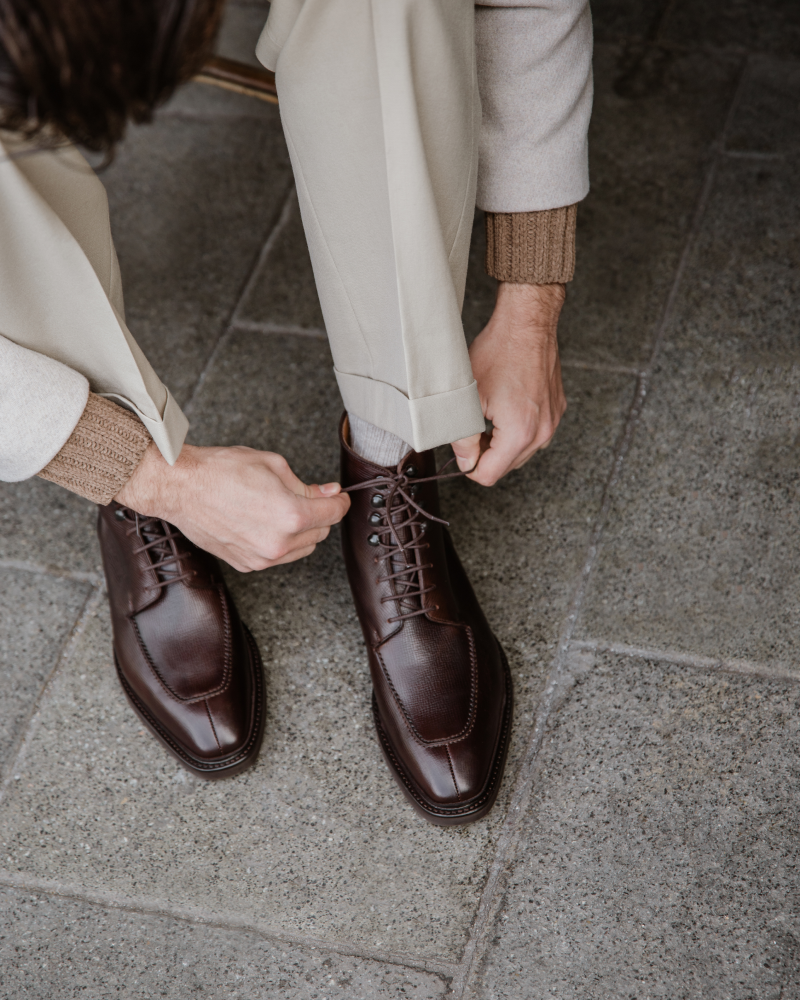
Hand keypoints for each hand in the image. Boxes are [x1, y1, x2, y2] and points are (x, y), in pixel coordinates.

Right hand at [115, 443, 349, 571]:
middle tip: (307, 496)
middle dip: (319, 514)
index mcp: (291, 516)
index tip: (339, 496)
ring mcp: (262, 558)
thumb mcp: (272, 465)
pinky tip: (266, 522)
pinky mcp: (246, 564)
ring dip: (301, 531)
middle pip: (320, 533)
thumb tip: (327, 493)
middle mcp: (279, 543)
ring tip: (282, 509)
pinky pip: (278, 557)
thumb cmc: (220, 471)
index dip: (340, 501)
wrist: (181, 487)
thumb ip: (305, 485)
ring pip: (302, 548)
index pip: (333, 513)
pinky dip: (280, 542)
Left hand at [452, 282, 566, 485]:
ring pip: (520, 453)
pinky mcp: (556, 410)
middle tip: (469, 428)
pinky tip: (503, 408)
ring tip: (486, 416)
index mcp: (520, 433)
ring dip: (500, 443)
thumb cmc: (498, 352)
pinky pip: (533, 434)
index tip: (460, 449)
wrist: (527, 323)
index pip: (489, 475)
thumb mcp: (468, 396)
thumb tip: (464, 462)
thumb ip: (462, 437)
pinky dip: (516, 430)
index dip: (468, 466)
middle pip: (506, 467)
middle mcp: (542, 432)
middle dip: (485, 455)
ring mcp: (553, 421)